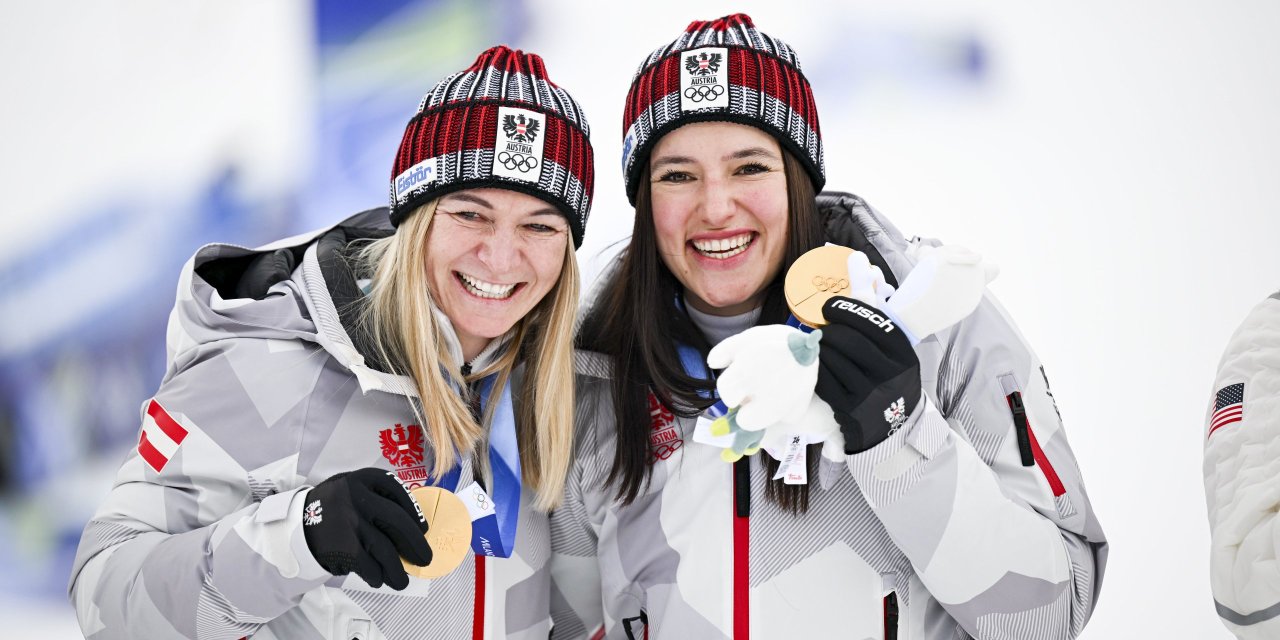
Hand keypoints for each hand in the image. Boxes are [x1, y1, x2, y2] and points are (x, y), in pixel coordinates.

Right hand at [302, 468, 431, 589]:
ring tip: (401, 580)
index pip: (397, 491)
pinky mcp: (343, 547)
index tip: (423, 528)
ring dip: (397, 569)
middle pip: (398, 522)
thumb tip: (414, 529)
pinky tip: (379, 579)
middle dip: (415, 544)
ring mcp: (350, 522)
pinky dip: (377, 575)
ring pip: (386, 549)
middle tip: (424, 558)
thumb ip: (379, 500)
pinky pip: (370, 565)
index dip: (414, 512)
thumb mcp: (353, 492)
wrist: (295, 526)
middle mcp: (357, 498)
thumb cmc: (333, 510)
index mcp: (362, 479)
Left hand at [814, 297, 921, 453]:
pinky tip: (816, 365)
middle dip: (830, 331)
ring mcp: (869, 394)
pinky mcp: (850, 410)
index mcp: (903, 356)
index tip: (830, 307)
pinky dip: (816, 369)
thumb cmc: (893, 386)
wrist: (895, 430)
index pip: (874, 323)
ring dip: (819, 349)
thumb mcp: (899, 361)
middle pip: (851, 341)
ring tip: (817, 346)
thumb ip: (880, 336)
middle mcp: (889, 374)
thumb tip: (851, 305)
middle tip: (822, 331)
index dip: (847, 310)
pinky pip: (825, 382)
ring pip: (834, 360)